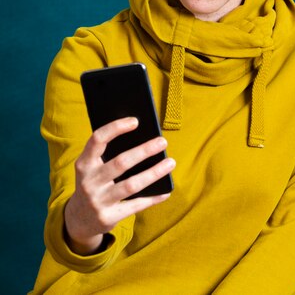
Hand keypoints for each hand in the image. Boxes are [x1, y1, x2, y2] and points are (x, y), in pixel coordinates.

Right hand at [64, 117, 175, 254]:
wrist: (79, 219)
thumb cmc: (94, 183)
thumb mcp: (92, 168)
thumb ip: (108, 154)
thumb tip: (143, 138)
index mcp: (83, 163)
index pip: (97, 139)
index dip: (116, 128)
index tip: (135, 121)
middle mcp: (88, 182)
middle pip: (120, 162)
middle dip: (144, 151)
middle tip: (162, 142)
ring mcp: (97, 201)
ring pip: (131, 184)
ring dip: (154, 173)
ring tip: (170, 163)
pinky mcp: (107, 218)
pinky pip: (135, 205)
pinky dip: (153, 198)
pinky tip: (166, 191)